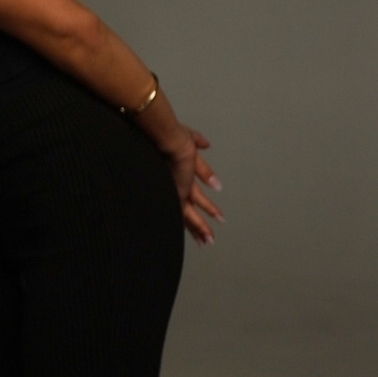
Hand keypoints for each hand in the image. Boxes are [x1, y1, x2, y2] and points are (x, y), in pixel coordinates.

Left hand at [159, 122, 222, 246]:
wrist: (168, 139)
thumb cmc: (173, 135)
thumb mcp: (188, 136)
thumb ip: (196, 140)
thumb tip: (205, 143)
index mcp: (180, 171)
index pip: (192, 190)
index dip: (201, 202)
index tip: (209, 212)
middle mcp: (178, 183)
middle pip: (190, 207)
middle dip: (199, 221)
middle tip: (206, 237)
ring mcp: (178, 191)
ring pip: (190, 215)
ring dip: (201, 228)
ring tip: (209, 241)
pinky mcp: (179, 195)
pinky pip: (188, 215)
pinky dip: (198, 226)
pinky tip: (203, 236)